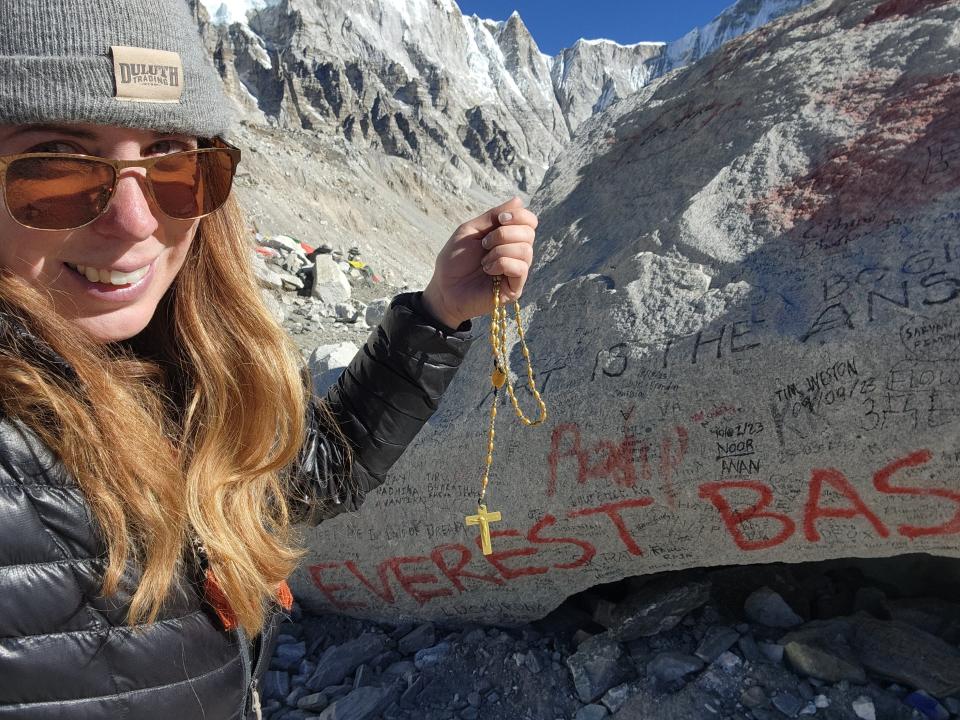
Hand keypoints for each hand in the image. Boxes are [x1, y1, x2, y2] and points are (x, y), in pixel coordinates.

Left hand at [421, 196, 536, 328]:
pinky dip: (502, 264)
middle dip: (504, 234)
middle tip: (484, 244)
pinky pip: (520, 268)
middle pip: (529, 233)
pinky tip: (488, 270)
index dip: (519, 215)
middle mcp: (516, 253)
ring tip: (484, 261)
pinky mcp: (515, 288)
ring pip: (525, 250)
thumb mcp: (471, 230)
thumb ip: (493, 216)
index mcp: (508, 237)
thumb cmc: (454, 260)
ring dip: (500, 251)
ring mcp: (517, 271)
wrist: (444, 288)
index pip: (530, 221)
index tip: (500, 219)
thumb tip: (519, 200)